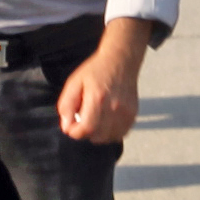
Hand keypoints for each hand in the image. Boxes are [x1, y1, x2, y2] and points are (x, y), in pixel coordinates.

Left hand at [56, 31, 148, 150]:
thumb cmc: (96, 71)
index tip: (71, 127)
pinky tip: (105, 122)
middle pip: (97, 136)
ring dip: (98, 135)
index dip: (75, 132)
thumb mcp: (74, 83)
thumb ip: (67, 106)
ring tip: (94, 121)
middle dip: (86, 133)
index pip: (86, 129)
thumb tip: (66, 127)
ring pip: (109, 138)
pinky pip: (120, 134)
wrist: (120, 61)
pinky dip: (110, 133)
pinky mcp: (133, 114)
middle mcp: (114, 107)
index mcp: (98, 98)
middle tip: (82, 121)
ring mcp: (126, 112)